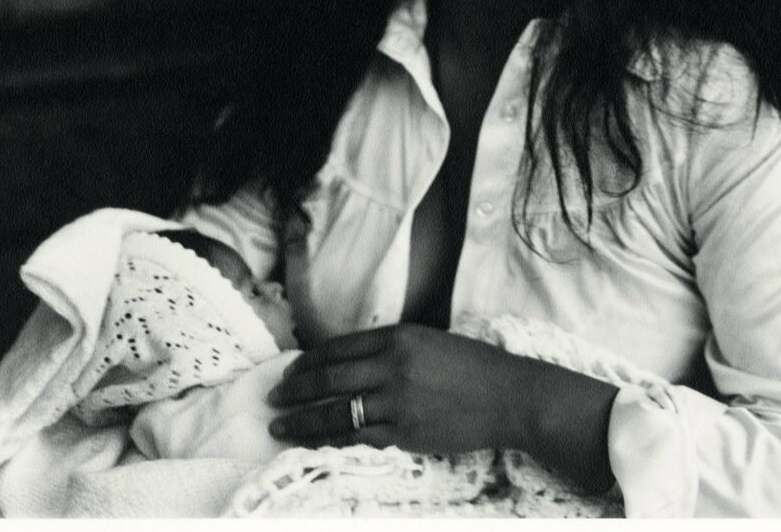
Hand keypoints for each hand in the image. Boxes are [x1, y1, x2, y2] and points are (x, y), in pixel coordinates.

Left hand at [265, 323, 532, 454]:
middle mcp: (393, 366)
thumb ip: (391, 348)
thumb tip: (348, 361)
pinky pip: (358, 439)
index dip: (309, 361)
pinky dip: (331, 442)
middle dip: (295, 390)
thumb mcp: (428, 340)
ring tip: (279, 426)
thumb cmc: (472, 366)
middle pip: (330, 379)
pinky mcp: (406, 434)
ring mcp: (398, 402)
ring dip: (303, 421)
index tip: (290, 371)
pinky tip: (314, 444)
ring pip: (337, 413)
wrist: (509, 396)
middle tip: (272, 398)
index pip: (339, 347)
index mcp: (398, 337)